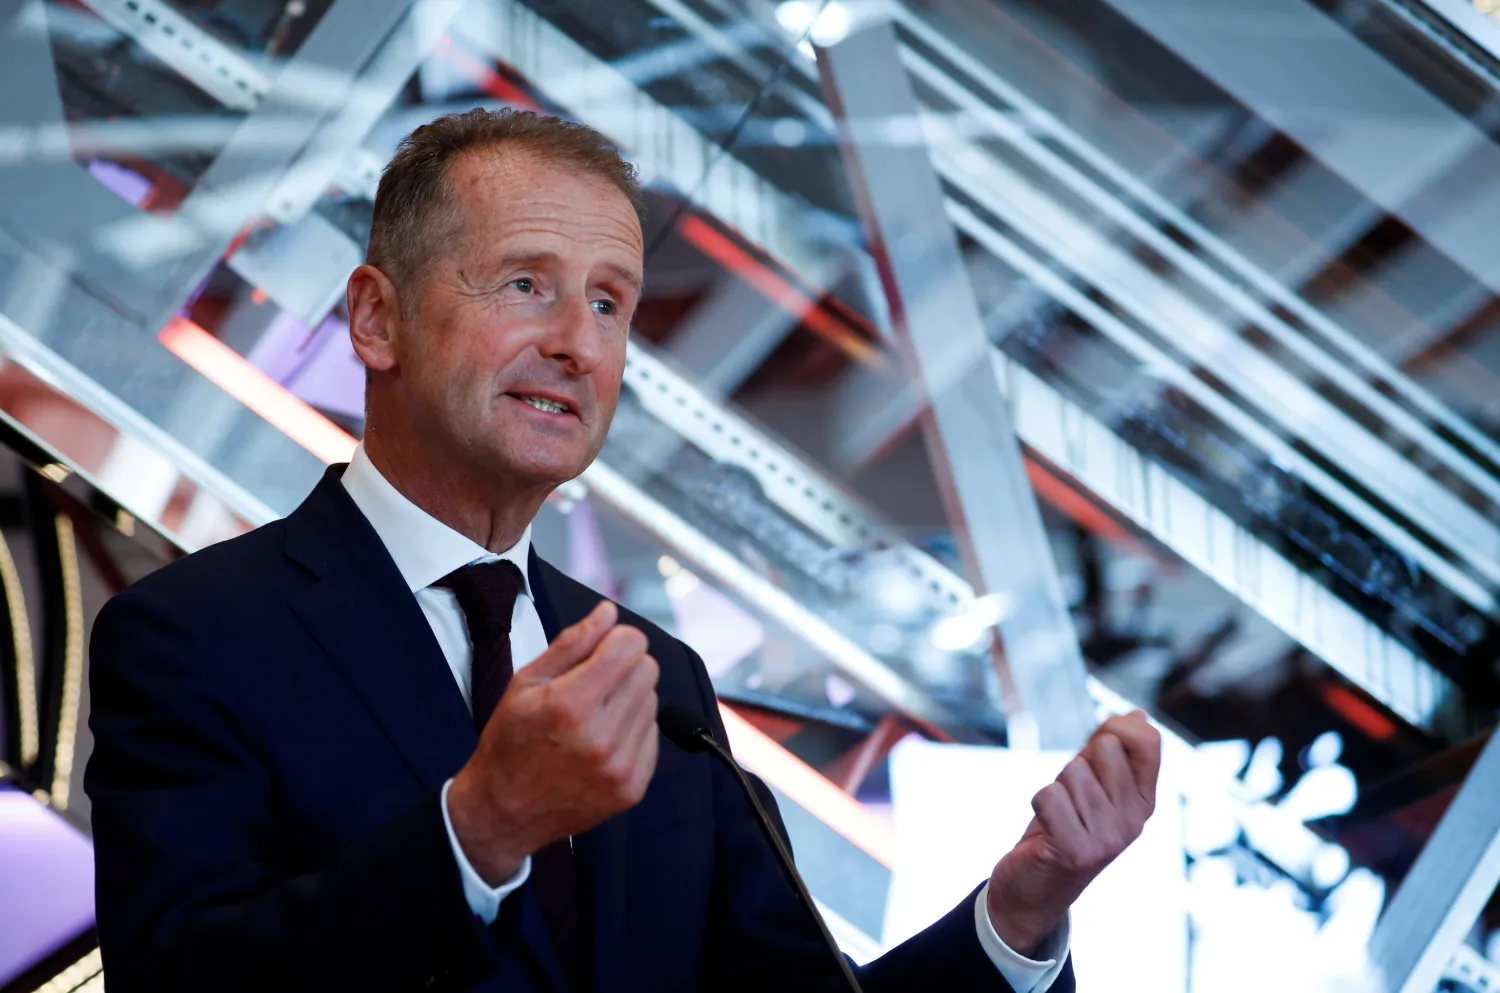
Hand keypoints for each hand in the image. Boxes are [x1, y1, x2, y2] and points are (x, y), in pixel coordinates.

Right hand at [447, 600, 659, 883]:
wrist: (504, 812)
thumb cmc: (510, 741)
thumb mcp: (526, 683)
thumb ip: (572, 643)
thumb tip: (609, 611)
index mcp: (570, 704)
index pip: (630, 645)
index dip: (617, 638)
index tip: (601, 648)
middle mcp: (601, 737)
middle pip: (647, 669)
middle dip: (624, 666)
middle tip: (594, 682)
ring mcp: (620, 767)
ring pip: (653, 700)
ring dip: (629, 698)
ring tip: (595, 714)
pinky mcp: (633, 788)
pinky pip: (653, 735)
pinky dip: (633, 729)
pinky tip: (603, 739)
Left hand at [986, 711, 1159, 954]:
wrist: (1035, 891)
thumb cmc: (1063, 829)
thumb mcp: (1092, 788)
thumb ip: (1110, 752)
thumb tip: (1136, 716)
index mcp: (1143, 801)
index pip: (1148, 741)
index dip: (1117, 726)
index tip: (1095, 742)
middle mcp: (1133, 820)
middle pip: (1104, 748)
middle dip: (1077, 762)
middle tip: (1071, 797)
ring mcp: (1108, 838)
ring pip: (1072, 771)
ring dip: (1057, 787)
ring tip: (1060, 816)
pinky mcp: (1075, 850)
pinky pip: (1049, 794)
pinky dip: (1040, 803)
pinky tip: (1046, 828)